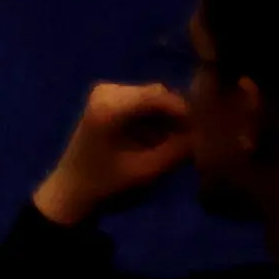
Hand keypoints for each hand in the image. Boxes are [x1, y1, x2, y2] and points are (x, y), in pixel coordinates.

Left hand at [32, 78, 206, 230]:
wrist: (72, 188)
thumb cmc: (106, 183)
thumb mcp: (146, 170)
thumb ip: (177, 150)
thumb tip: (205, 135)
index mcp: (110, 105)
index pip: (159, 95)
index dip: (185, 111)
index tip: (205, 132)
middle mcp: (107, 90)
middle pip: (157, 94)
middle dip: (178, 116)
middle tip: (196, 141)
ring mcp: (106, 93)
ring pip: (152, 99)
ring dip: (168, 120)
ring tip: (182, 145)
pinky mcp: (108, 101)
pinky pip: (141, 104)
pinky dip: (155, 121)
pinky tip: (164, 142)